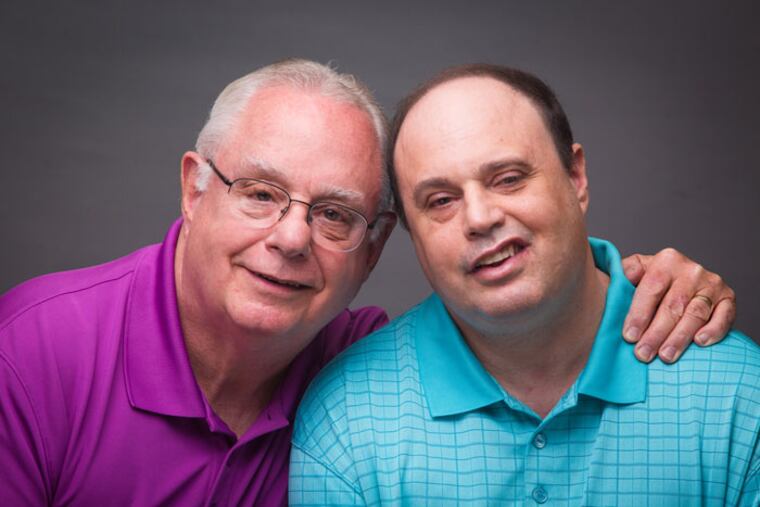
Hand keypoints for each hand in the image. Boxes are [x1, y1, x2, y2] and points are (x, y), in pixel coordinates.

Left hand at [621, 248, 735, 363]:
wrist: (682, 279)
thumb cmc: (652, 281)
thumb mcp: (635, 272)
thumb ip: (622, 276)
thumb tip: (608, 282)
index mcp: (666, 260)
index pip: (651, 289)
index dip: (639, 314)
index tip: (629, 336)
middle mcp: (691, 270)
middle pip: (673, 305)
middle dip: (656, 333)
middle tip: (643, 354)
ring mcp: (712, 284)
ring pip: (695, 314)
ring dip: (679, 338)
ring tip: (665, 356)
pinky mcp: (728, 298)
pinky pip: (724, 316)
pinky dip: (714, 330)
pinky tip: (700, 343)